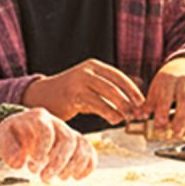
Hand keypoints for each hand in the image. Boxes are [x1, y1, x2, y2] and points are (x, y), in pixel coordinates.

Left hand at [0, 107, 97, 181]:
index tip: (33, 166)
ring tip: (60, 178)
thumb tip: (18, 163)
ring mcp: (68, 131)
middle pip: (68, 139)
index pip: (47, 130)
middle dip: (59, 162)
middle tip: (45, 179)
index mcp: (38, 117)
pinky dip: (88, 165)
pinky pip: (89, 150)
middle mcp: (56, 122)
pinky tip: (76, 178)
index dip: (43, 149)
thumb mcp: (2, 140)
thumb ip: (8, 150)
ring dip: (74, 165)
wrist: (19, 131)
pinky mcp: (75, 142)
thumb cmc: (10, 136)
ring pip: (82, 144)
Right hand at [24, 59, 145, 124]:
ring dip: (121, 108)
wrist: (42, 95)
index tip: (142, 102)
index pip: (119, 76)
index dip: (133, 90)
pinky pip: (96, 104)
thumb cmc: (69, 93)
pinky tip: (114, 119)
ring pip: (107, 94)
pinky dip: (108, 113)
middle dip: (129, 101)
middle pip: (115, 86)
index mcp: (93, 66)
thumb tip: (135, 91)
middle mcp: (87, 71)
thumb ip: (108, 87)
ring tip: (127, 118)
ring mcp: (79, 82)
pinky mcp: (72, 96)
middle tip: (137, 113)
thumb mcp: (90, 84)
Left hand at [143, 57, 184, 136]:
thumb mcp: (154, 91)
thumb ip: (148, 105)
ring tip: (184, 133)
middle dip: (181, 119)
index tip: (160, 125)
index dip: (163, 111)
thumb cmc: (166, 86)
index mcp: (168, 79)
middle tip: (175, 134)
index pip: (166, 95)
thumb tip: (138, 116)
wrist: (184, 69)